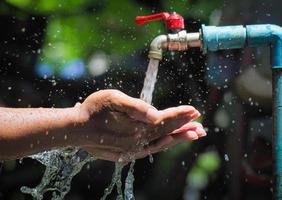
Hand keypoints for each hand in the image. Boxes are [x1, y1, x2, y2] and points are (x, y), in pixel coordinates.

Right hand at [75, 90, 205, 161]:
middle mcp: (138, 140)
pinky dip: (163, 144)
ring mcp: (132, 149)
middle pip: (167, 132)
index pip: (165, 120)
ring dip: (178, 138)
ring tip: (194, 134)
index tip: (195, 110)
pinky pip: (150, 149)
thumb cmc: (93, 110)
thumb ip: (135, 107)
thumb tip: (155, 114)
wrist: (75, 130)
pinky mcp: (127, 153)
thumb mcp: (112, 99)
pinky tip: (169, 141)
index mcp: (137, 127)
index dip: (180, 115)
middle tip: (202, 126)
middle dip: (185, 127)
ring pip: (161, 142)